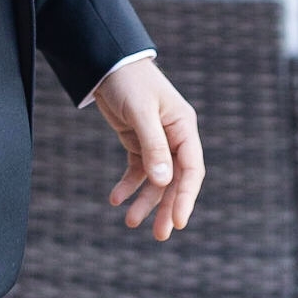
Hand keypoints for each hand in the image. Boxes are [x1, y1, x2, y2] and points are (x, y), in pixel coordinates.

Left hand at [93, 57, 203, 240]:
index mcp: (183, 128)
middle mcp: (174, 137)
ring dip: (145, 200)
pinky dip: (128, 185)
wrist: (106, 63)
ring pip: (155, 180)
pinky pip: (137, 170)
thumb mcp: (141, 113)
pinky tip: (115, 198)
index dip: (186, 197)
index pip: (191, 170)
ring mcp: (156, 141)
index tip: (178, 222)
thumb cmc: (129, 82)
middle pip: (175, 180)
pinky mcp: (138, 141)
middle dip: (166, 207)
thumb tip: (163, 181)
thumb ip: (153, 146)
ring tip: (129, 221)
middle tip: (159, 235)